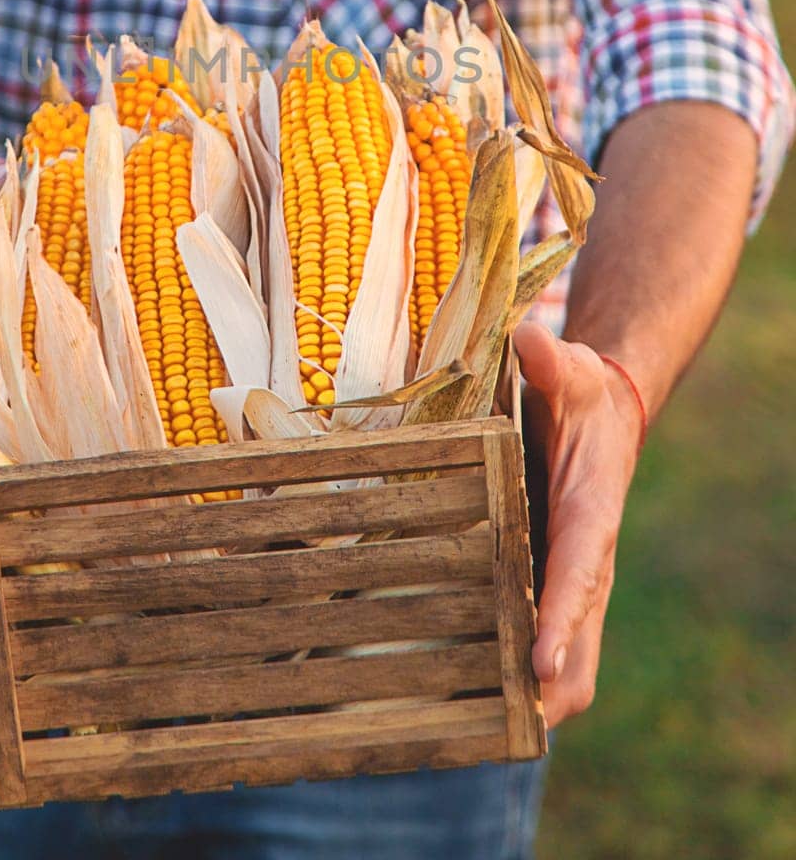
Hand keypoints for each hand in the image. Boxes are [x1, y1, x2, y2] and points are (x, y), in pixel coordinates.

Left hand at [514, 320, 643, 726]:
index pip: (580, 573)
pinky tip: (468, 698)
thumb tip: (530, 340)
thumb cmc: (578, 391)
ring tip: (479, 731)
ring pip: (569, 658)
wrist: (601, 409)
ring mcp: (569, 579)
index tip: (543, 666)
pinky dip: (518, 678)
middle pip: (583, 643)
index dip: (563, 620)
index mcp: (592, 510)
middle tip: (509, 729)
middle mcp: (587, 559)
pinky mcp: (549, 583)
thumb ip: (549, 357)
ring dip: (534, 697)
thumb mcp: (567, 367)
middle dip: (553, 691)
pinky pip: (543, 643)